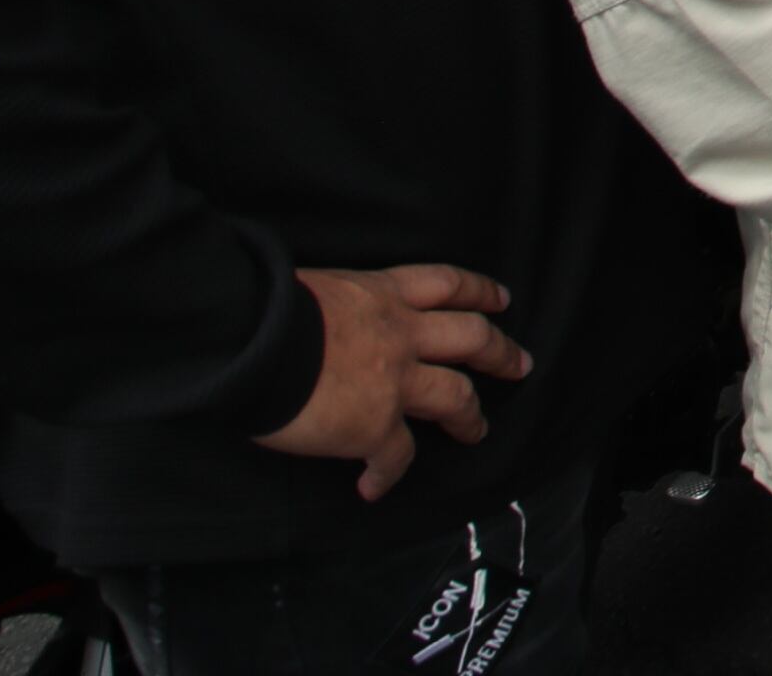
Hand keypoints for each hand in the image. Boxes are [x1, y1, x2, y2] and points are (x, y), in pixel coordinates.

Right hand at [258, 264, 530, 502]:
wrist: (252, 342)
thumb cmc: (267, 308)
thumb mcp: (317, 288)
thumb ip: (339, 306)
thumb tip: (325, 323)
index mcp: (384, 294)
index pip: (448, 284)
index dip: (479, 292)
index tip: (500, 300)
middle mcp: (402, 334)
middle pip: (472, 338)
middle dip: (500, 352)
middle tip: (520, 365)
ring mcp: (397, 382)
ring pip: (456, 398)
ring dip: (470, 417)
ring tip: (477, 431)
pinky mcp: (376, 426)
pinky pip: (396, 457)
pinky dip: (387, 475)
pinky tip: (375, 486)